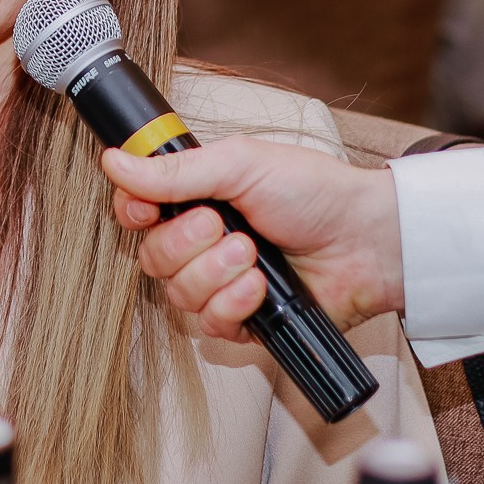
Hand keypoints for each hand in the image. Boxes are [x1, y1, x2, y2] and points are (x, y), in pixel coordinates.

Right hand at [104, 140, 404, 337]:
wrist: (366, 240)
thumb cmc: (314, 192)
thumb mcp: (240, 165)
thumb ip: (174, 171)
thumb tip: (117, 159)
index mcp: (198, 198)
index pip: (138, 210)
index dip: (134, 212)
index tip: (146, 209)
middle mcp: (203, 242)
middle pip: (152, 257)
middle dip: (186, 243)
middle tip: (222, 225)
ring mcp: (221, 283)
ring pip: (177, 294)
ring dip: (215, 273)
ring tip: (254, 254)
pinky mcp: (241, 319)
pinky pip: (209, 323)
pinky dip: (234, 303)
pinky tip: (261, 287)